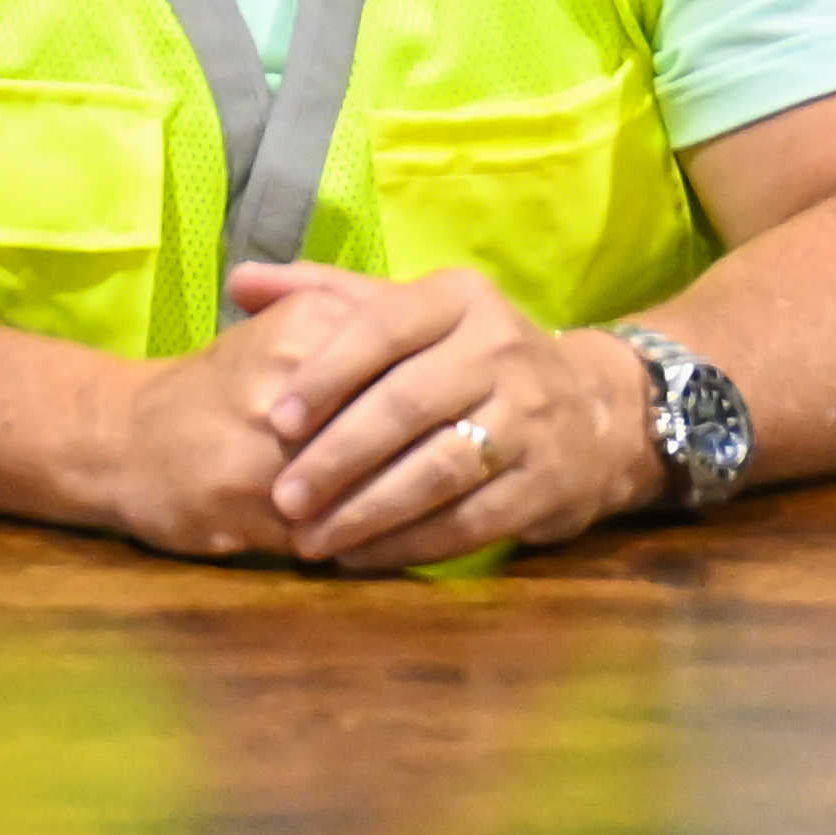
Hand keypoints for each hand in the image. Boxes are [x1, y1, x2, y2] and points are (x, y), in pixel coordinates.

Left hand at [211, 261, 667, 566]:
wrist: (595, 412)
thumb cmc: (470, 358)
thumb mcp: (413, 311)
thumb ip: (326, 295)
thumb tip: (240, 279)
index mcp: (460, 299)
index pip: (384, 328)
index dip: (326, 375)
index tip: (274, 419)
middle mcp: (501, 350)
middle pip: (407, 405)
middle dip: (338, 456)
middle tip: (282, 497)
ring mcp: (530, 419)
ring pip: (438, 469)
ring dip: (369, 509)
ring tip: (311, 537)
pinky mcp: (545, 484)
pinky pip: (469, 520)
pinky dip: (410, 542)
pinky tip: (360, 555)